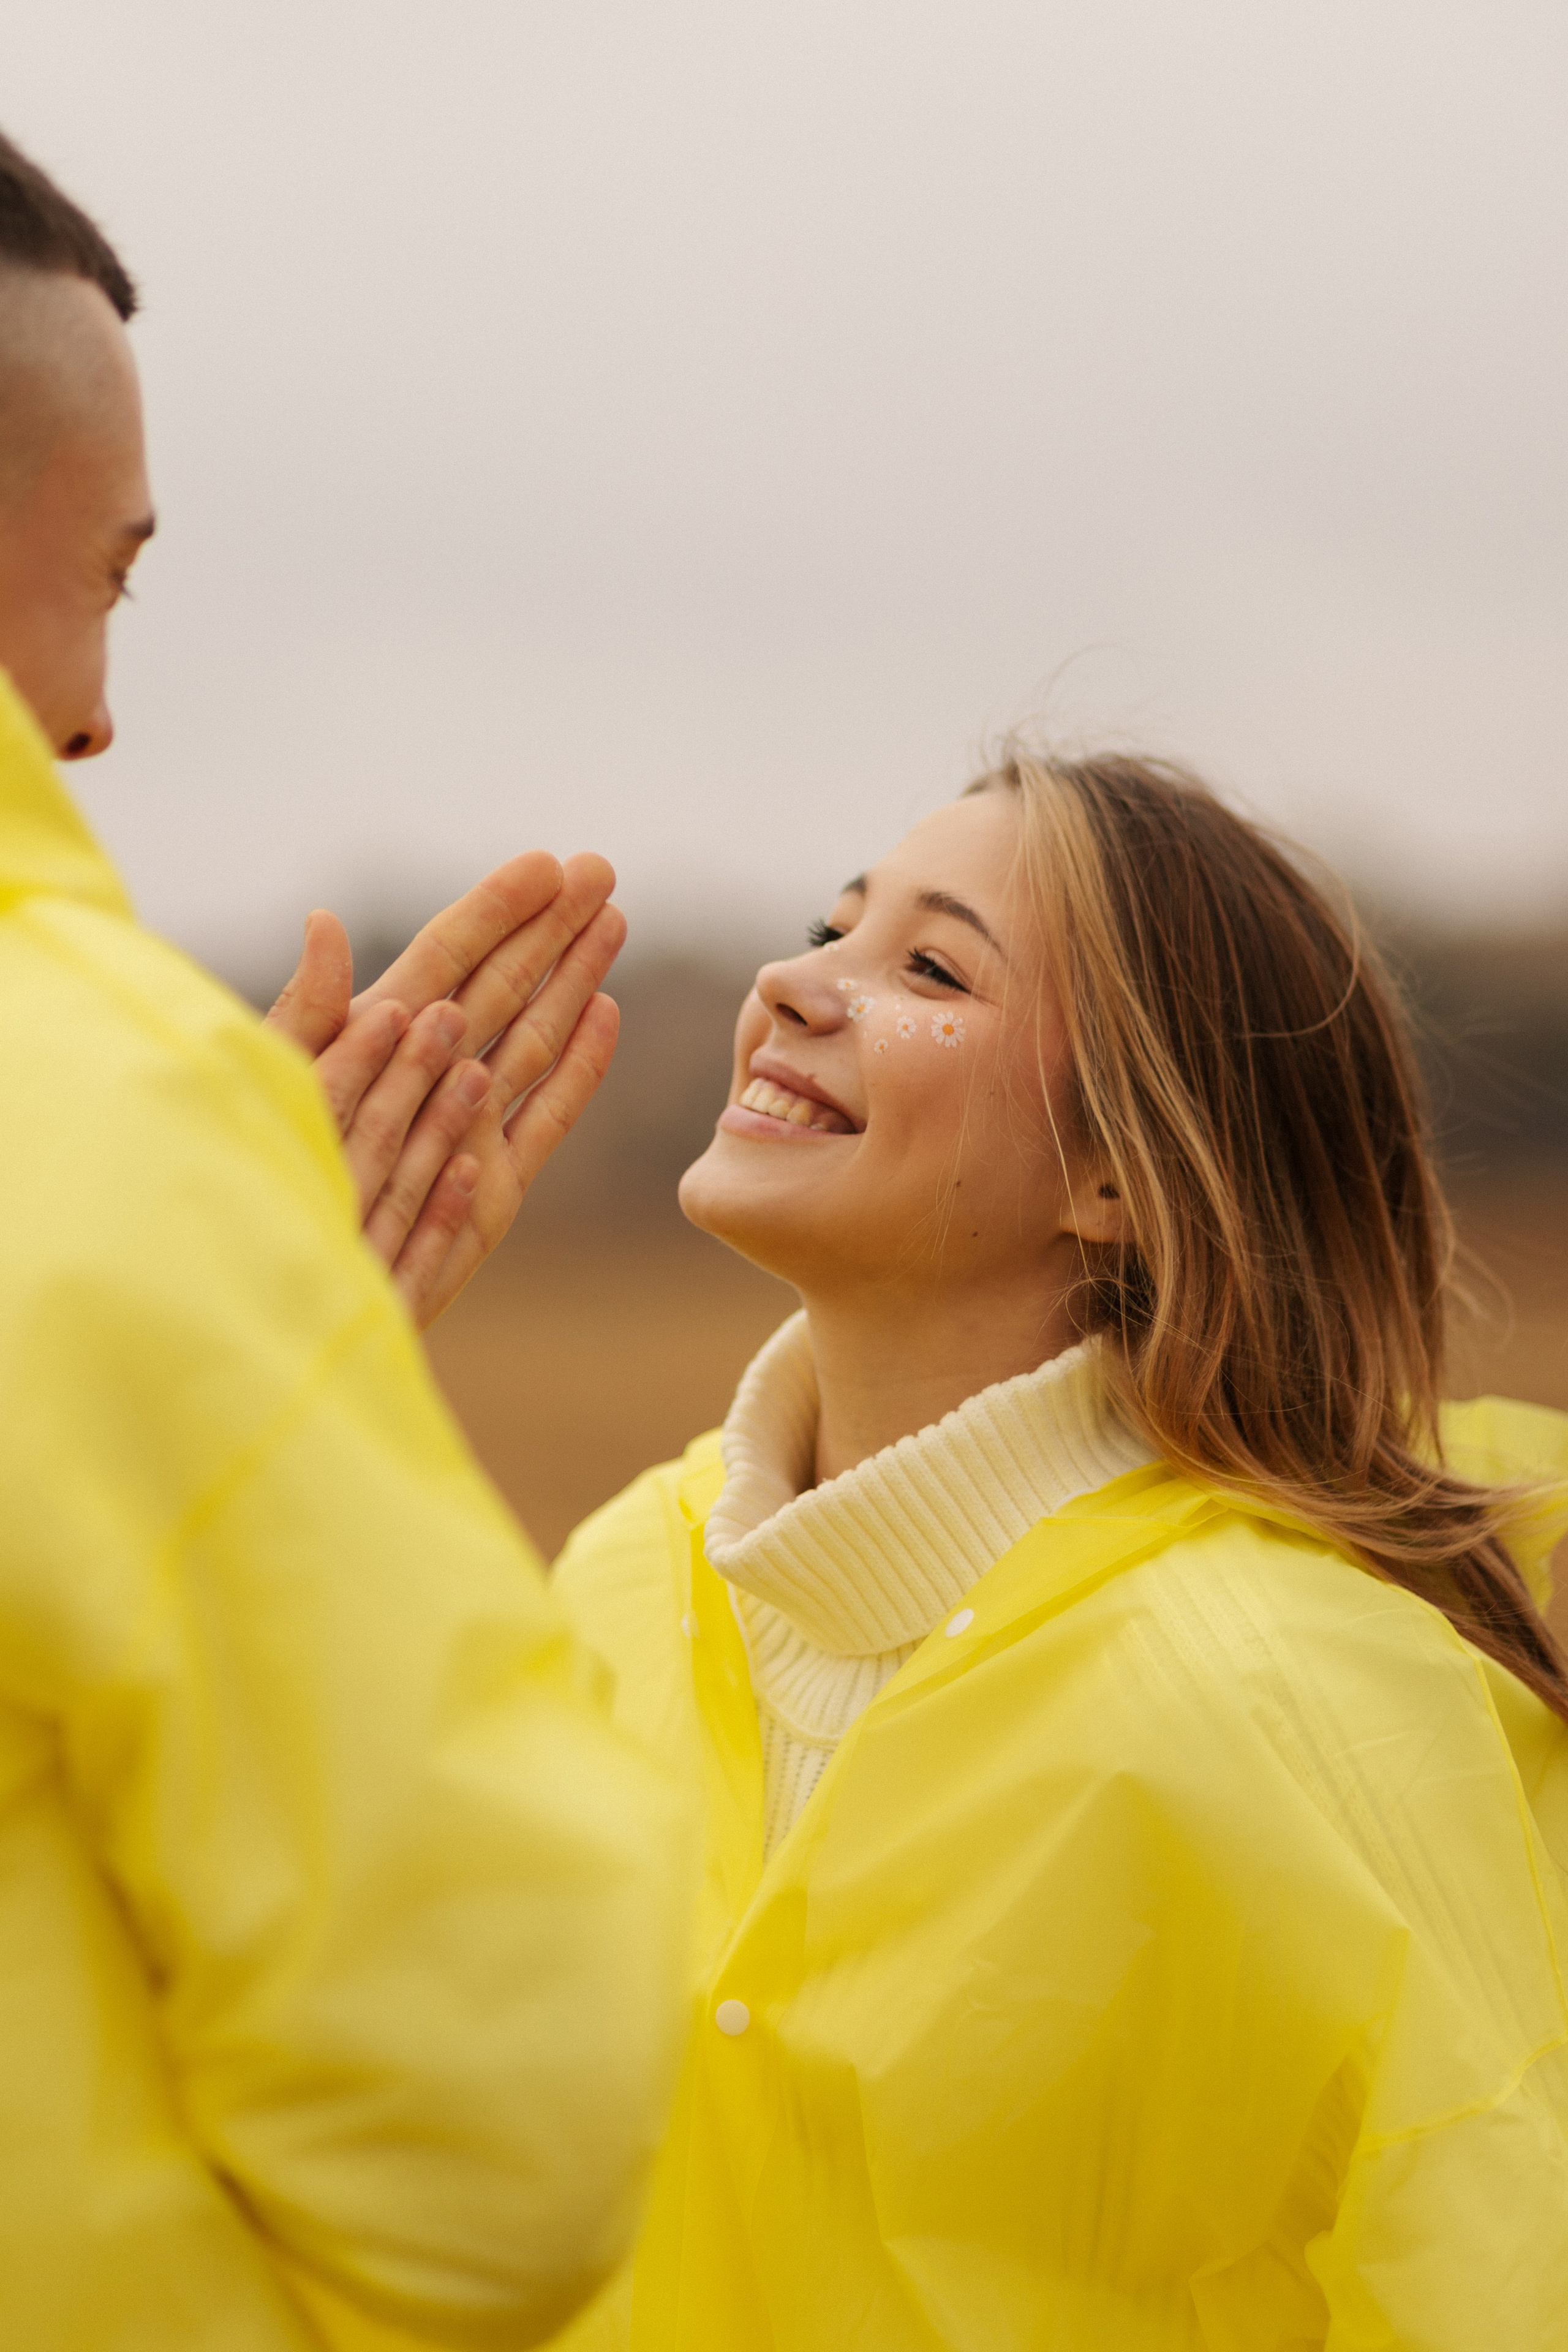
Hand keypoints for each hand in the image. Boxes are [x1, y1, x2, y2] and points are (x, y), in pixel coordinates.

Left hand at [268, 853, 624, 1325]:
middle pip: (503, 985)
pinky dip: (582, 1065)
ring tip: (613, 921)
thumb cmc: (269, 1190)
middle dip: (552, 926)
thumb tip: (323, 921)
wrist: (295, 1294)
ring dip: (576, 978)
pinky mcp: (495, 1190)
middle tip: (601, 871)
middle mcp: (430, 1079)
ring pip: (535, 1036)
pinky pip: (548, 1115)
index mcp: (372, 1045)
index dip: (495, 909)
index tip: (547, 864)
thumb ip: (308, 1011)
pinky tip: (607, 1013)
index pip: (446, 958)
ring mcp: (468, 1131)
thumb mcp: (279, 1091)